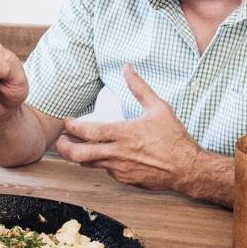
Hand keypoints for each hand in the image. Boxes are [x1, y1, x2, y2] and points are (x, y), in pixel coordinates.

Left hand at [54, 65, 200, 189]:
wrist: (187, 168)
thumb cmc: (174, 138)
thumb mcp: (158, 108)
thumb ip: (139, 87)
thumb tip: (128, 68)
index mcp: (123, 133)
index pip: (88, 131)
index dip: (72, 127)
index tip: (67, 121)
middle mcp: (118, 153)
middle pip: (79, 154)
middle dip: (63, 148)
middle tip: (59, 141)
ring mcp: (120, 169)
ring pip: (89, 164)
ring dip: (79, 156)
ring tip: (75, 147)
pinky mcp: (125, 180)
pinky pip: (106, 170)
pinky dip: (102, 162)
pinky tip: (106, 155)